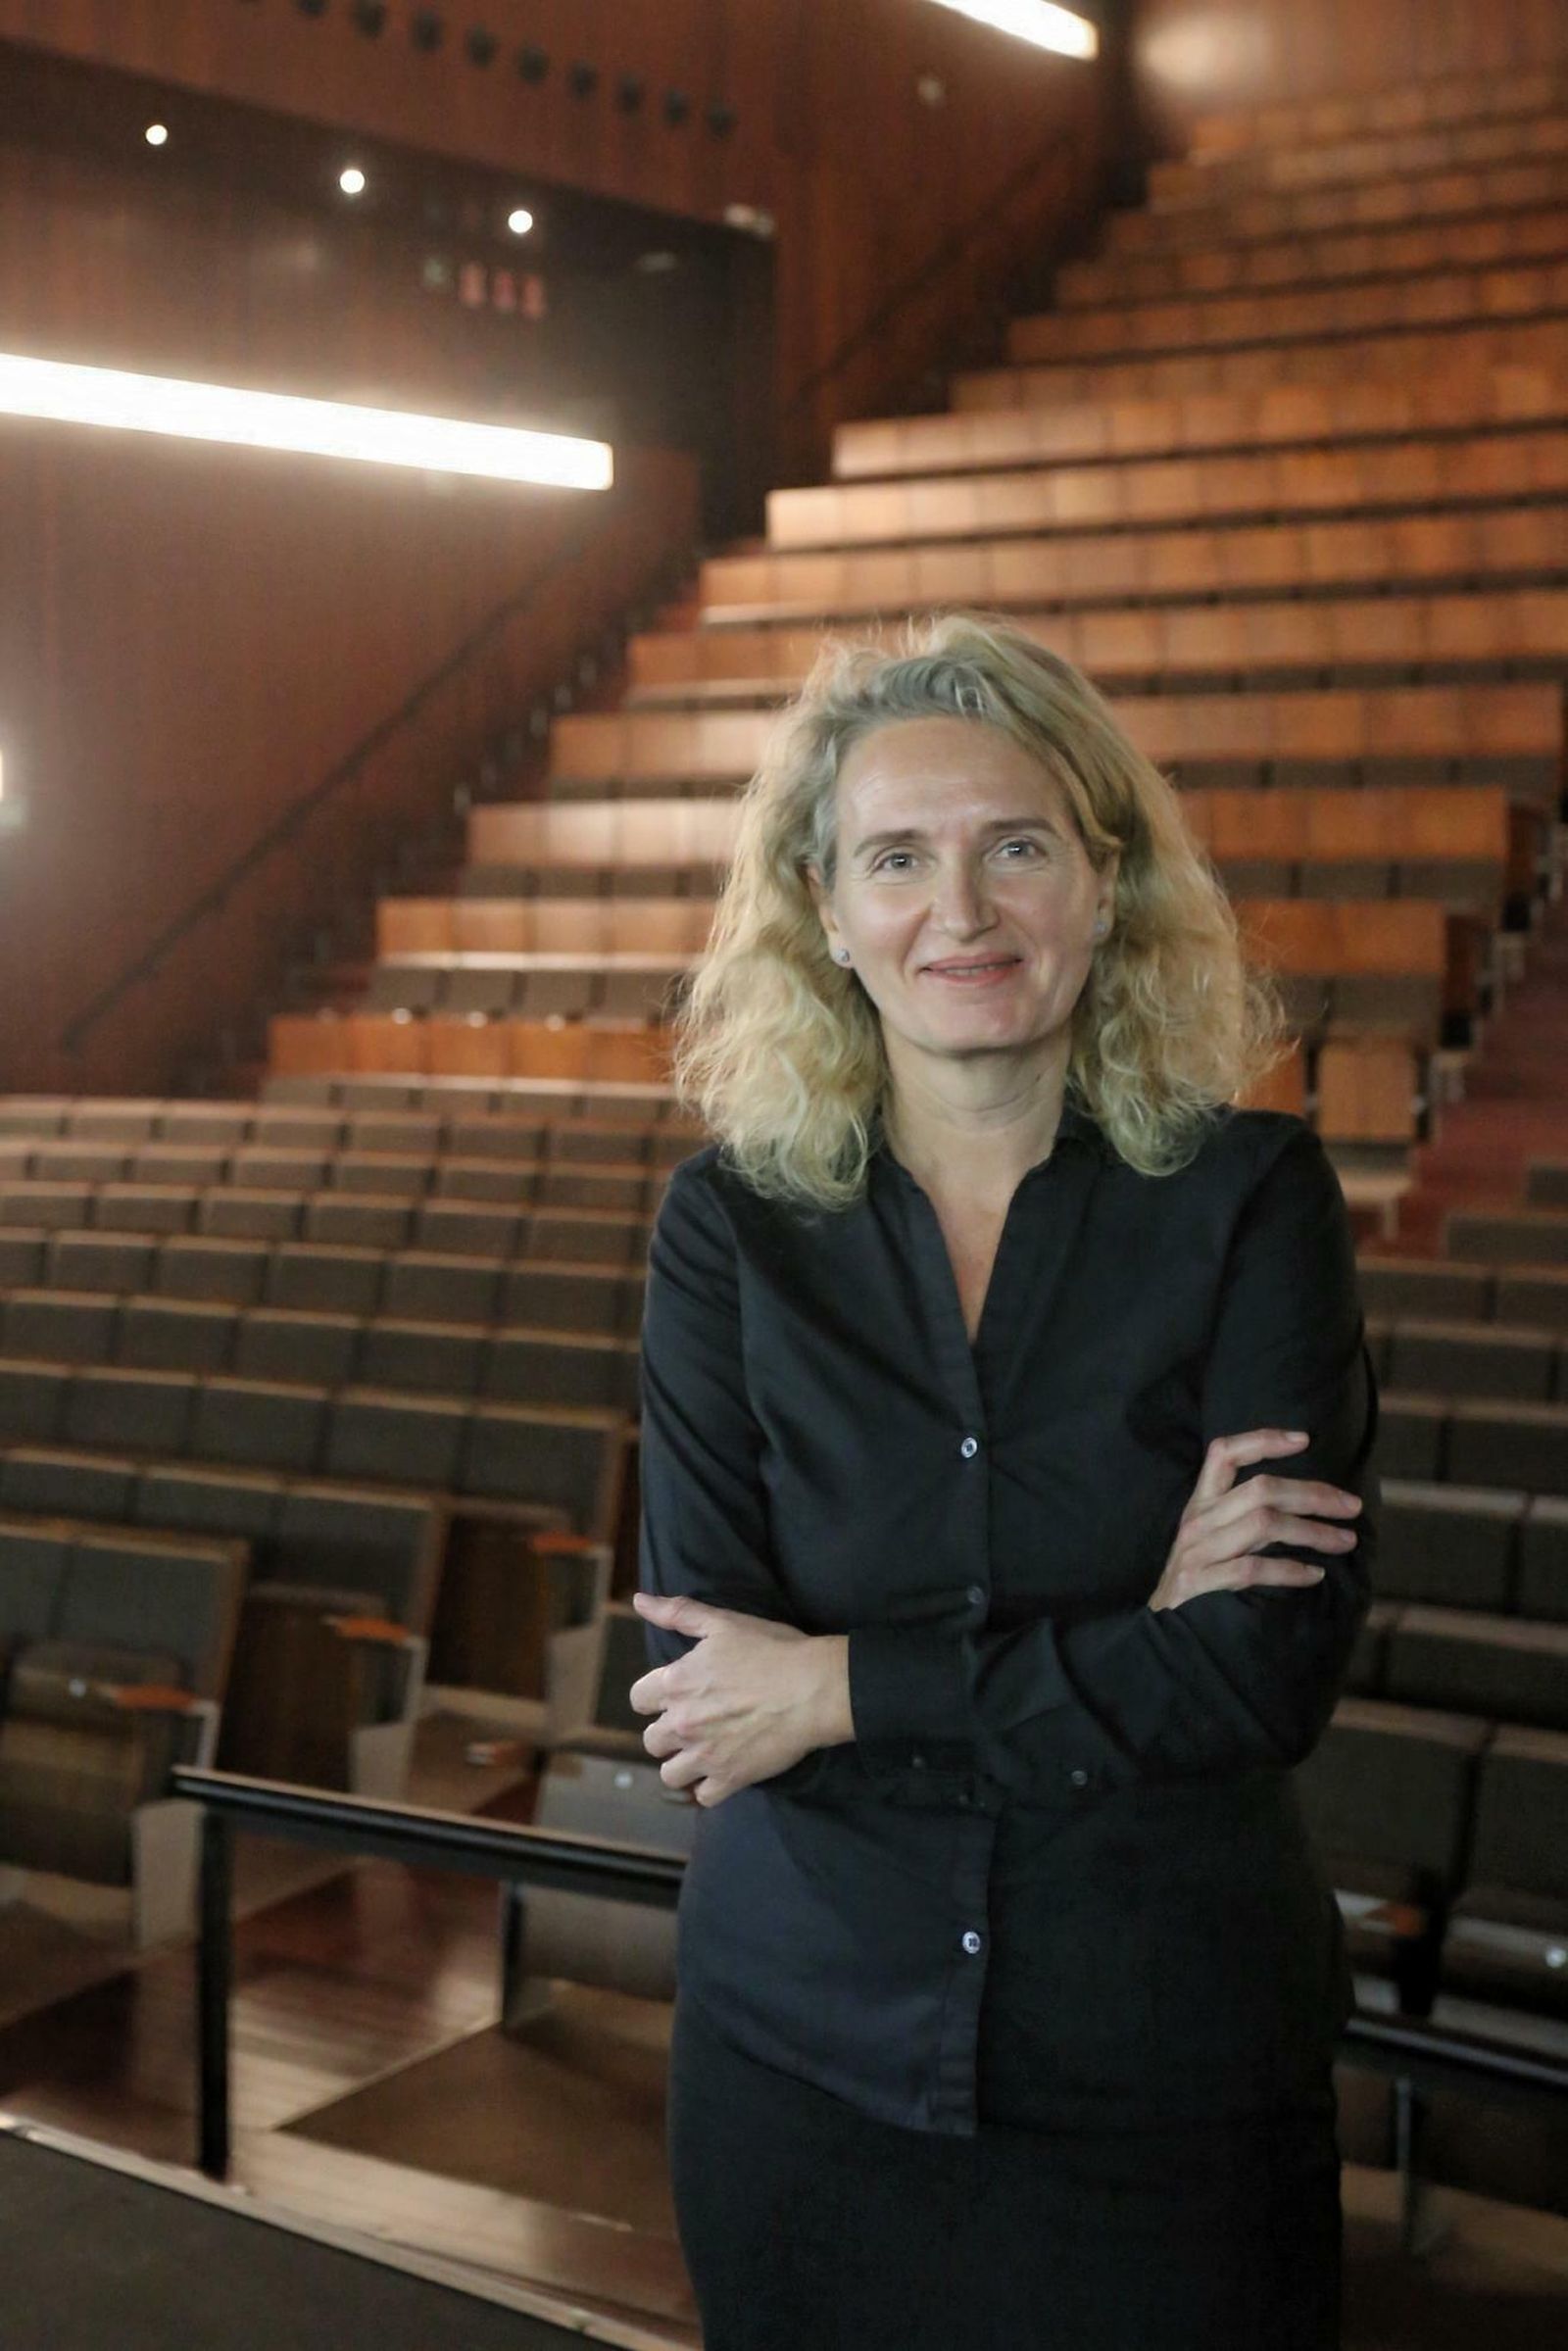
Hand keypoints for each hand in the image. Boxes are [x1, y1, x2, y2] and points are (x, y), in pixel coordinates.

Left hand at [629, 1593, 851, 1806]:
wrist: (813, 1688)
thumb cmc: (771, 1650)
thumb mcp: (723, 1623)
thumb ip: (677, 1613)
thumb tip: (639, 1601)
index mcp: (676, 1684)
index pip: (638, 1699)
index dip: (653, 1697)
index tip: (673, 1696)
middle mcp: (682, 1724)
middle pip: (652, 1740)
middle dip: (667, 1733)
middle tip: (693, 1724)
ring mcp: (705, 1756)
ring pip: (670, 1775)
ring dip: (682, 1765)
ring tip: (703, 1753)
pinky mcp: (730, 1779)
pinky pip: (703, 1797)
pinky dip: (709, 1788)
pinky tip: (722, 1772)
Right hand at [1149, 1428, 1362, 1612]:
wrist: (1160, 1630)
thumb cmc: (1197, 1582)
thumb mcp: (1210, 1539)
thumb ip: (1242, 1518)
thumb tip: (1304, 1506)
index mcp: (1201, 1503)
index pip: (1224, 1453)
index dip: (1263, 1440)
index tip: (1305, 1440)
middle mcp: (1198, 1520)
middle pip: (1261, 1488)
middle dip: (1313, 1494)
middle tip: (1352, 1506)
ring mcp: (1197, 1551)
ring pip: (1263, 1524)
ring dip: (1313, 1532)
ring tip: (1345, 1542)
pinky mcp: (1199, 1583)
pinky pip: (1253, 1569)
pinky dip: (1289, 1570)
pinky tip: (1315, 1575)